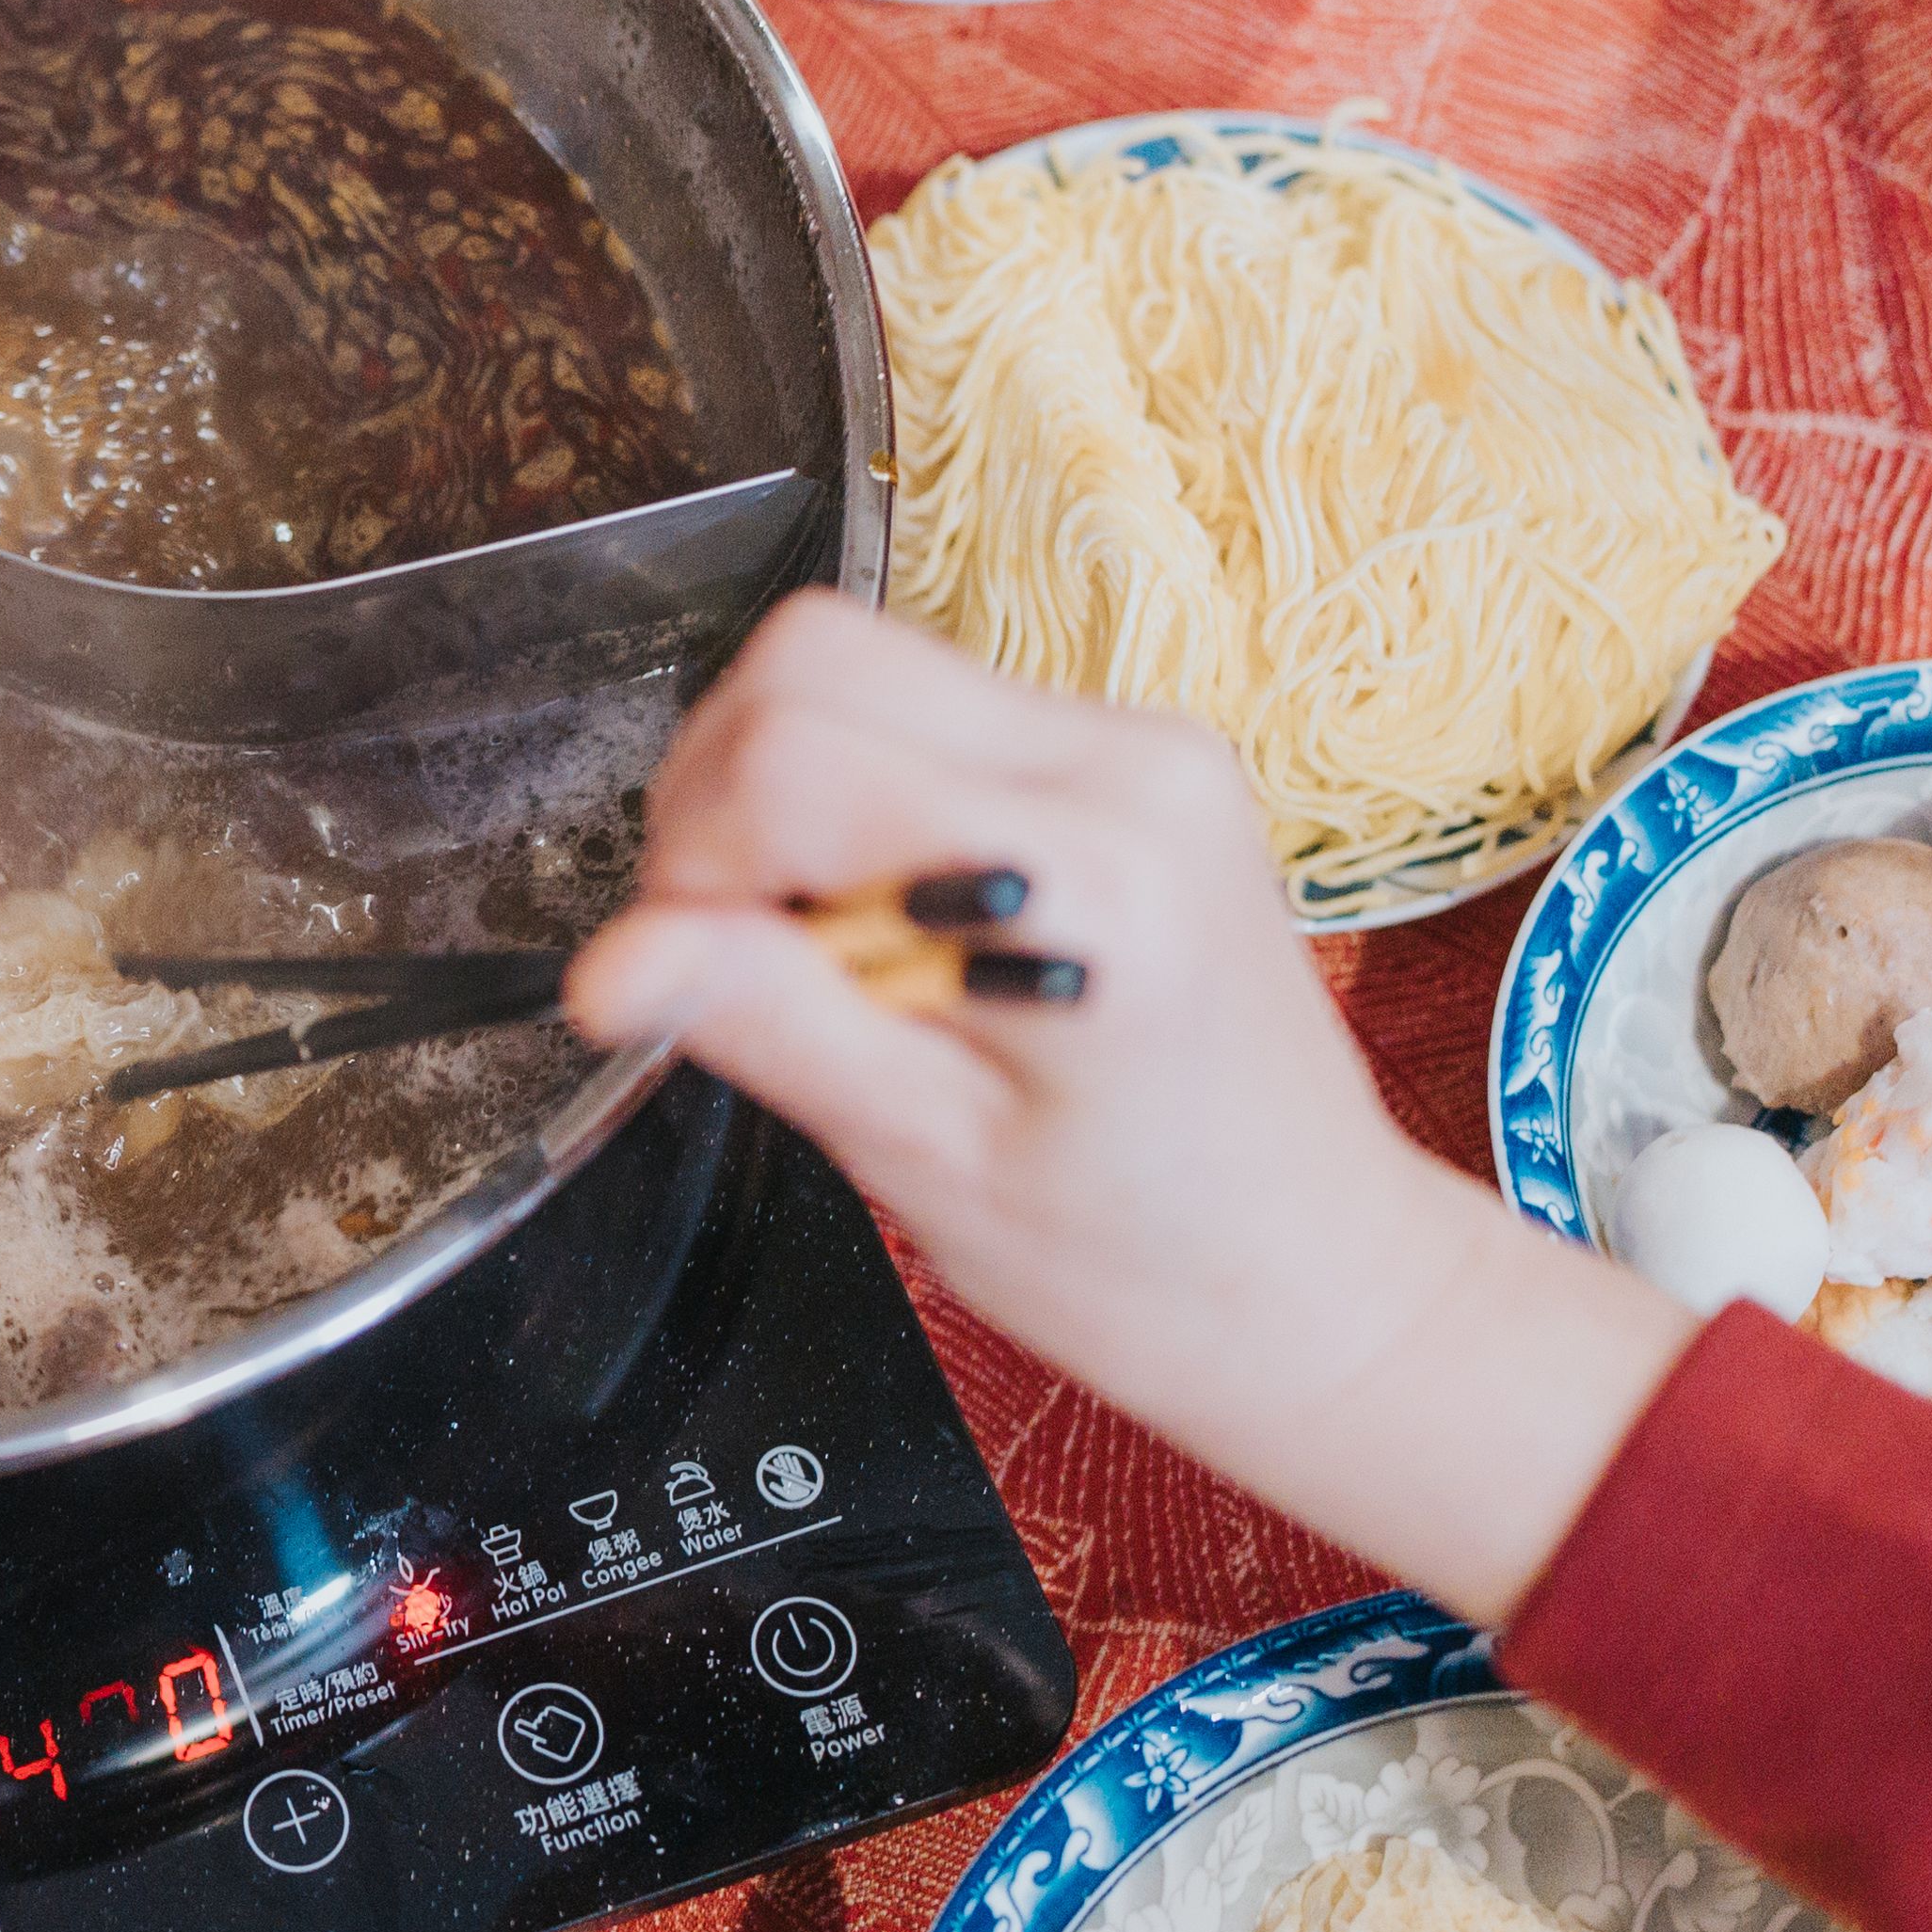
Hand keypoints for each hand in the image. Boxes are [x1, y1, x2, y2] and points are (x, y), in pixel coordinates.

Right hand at [559, 597, 1684, 1622]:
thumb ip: (773, 1024)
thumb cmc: (1141, 1262)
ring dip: (792, 795)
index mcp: (1090, 877)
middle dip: (726, 797)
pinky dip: (867, 799)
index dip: (699, 860)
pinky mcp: (1133, 752)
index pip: (797, 751)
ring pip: (861, 665)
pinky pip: (929, 708)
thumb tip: (611, 961)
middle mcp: (1129, 765)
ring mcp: (1141, 740)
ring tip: (836, 954)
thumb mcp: (927, 1164)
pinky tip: (903, 926)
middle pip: (814, 654)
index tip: (707, 976)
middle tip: (750, 955)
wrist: (1320, 1278)